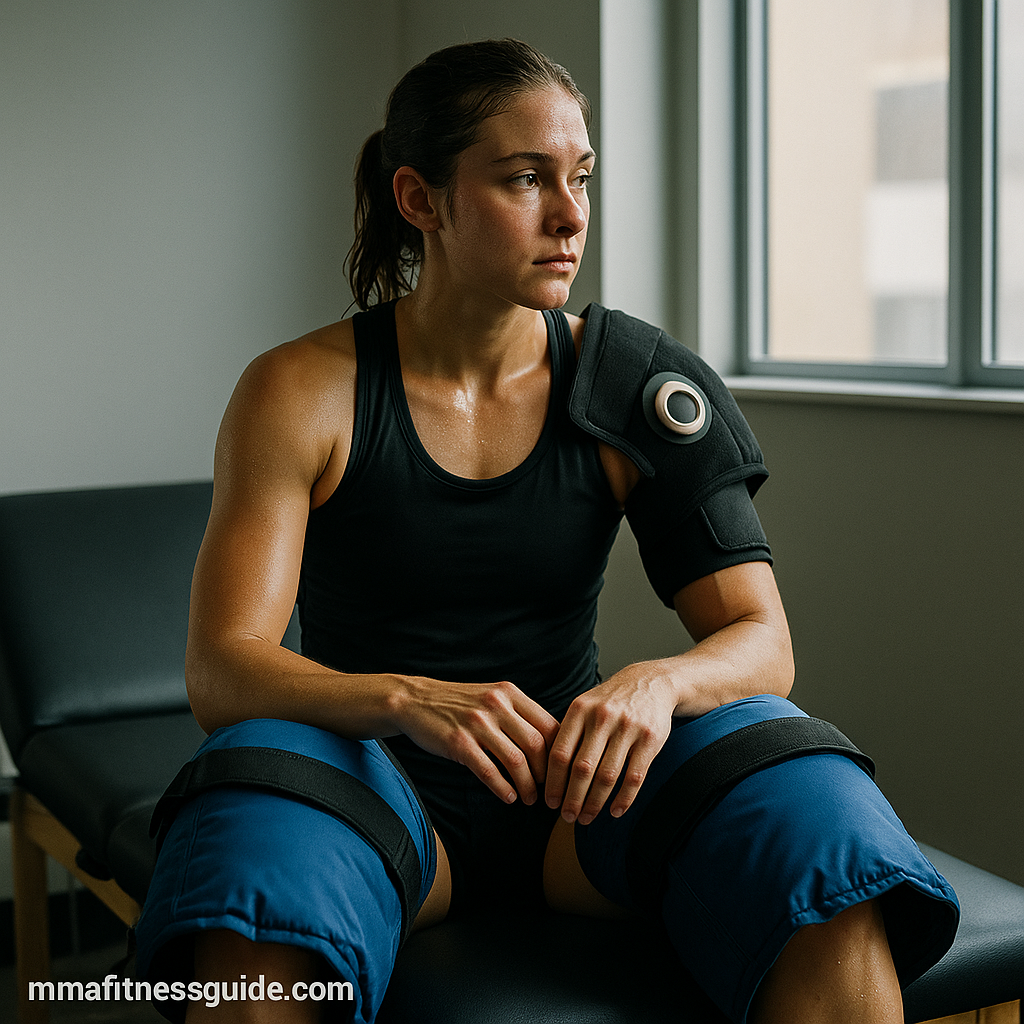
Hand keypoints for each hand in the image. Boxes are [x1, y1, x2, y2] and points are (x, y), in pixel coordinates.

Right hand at [396, 677, 559, 805]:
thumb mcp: (492, 697)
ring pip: (515, 760)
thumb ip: (518, 714)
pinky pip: (488, 771)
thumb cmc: (458, 704)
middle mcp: (496, 705)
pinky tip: (508, 797)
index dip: (559, 753)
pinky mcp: (458, 742)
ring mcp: (477, 723)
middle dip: (546, 775)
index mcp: (510, 693)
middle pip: (537, 744)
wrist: (415, 700)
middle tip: (548, 792)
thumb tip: (549, 744)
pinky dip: (502, 788)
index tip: (561, 773)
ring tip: (529, 799)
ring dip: (527, 786)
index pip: (549, 725)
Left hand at [544, 666, 674, 824]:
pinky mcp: (650, 739)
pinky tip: (614, 811)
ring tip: (587, 818)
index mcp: (580, 710)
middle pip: (582, 768)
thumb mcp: (584, 706)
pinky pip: (634, 776)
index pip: (560, 753)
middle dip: (572, 799)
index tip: (550, 802)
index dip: (553, 782)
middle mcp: (602, 717)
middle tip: (567, 817)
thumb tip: (546, 775)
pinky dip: (624, 799)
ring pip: (607, 776)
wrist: (650, 683)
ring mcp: (627, 728)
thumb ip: (568, 734)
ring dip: (595, 803)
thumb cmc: (609, 702)